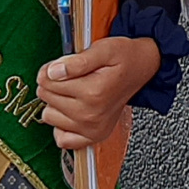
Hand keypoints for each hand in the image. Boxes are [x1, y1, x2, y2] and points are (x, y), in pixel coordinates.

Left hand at [38, 35, 159, 149]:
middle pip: (46, 97)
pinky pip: (62, 140)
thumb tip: (52, 72)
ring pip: (49, 116)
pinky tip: (71, 112)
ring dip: (56, 103)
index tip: (61, 65)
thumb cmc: (125, 57)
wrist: (142, 68)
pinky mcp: (94, 136)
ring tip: (75, 92)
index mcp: (93, 92)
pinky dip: (62, 126)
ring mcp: (93, 128)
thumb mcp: (104, 49)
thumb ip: (76, 61)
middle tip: (71, 76)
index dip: (50, 69)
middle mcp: (92, 114)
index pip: (47, 81)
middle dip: (53, 84)